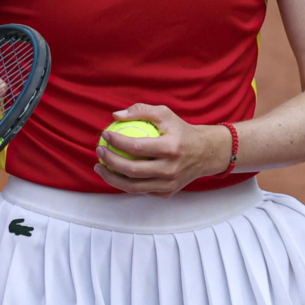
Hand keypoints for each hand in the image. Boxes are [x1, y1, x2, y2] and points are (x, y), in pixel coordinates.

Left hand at [92, 104, 231, 198]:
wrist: (205, 153)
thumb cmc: (180, 130)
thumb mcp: (165, 114)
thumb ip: (141, 110)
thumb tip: (116, 115)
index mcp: (171, 148)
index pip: (137, 147)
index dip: (117, 141)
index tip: (105, 134)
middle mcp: (171, 169)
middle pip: (133, 171)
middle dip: (110, 161)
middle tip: (99, 151)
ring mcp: (169, 184)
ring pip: (134, 187)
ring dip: (111, 178)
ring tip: (99, 167)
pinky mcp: (167, 193)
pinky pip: (141, 191)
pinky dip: (125, 184)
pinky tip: (114, 174)